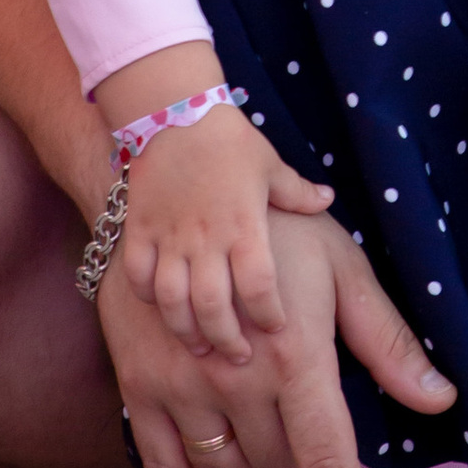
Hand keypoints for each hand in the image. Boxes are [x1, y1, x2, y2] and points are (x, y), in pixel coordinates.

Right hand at [98, 199, 457, 467]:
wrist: (174, 189)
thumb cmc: (275, 228)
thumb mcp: (342, 268)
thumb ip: (388, 341)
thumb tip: (441, 400)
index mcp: (296, 357)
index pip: (328, 465)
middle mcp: (238, 382)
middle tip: (310, 460)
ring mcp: (183, 388)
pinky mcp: (141, 388)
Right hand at [117, 101, 328, 361]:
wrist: (171, 109)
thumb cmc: (228, 140)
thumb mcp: (270, 165)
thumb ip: (298, 192)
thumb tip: (327, 201)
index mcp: (246, 225)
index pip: (260, 287)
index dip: (269, 316)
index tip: (276, 331)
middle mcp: (207, 237)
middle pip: (214, 307)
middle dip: (227, 340)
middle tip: (238, 359)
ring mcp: (169, 236)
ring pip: (173, 301)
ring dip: (187, 331)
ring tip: (201, 348)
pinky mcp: (139, 231)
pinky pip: (139, 277)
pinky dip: (148, 298)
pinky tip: (160, 309)